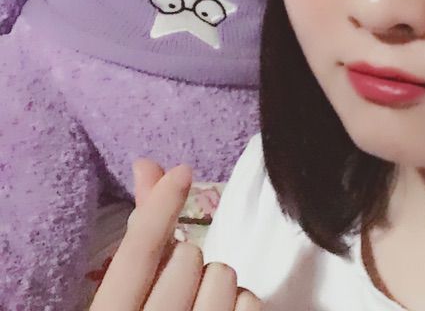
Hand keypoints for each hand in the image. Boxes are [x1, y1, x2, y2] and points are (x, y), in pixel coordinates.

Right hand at [89, 159, 261, 310]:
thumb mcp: (133, 294)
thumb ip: (141, 235)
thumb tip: (148, 166)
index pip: (135, 256)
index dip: (159, 208)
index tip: (182, 171)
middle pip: (189, 258)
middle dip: (190, 268)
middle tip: (180, 297)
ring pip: (224, 275)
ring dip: (218, 289)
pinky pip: (251, 301)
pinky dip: (245, 308)